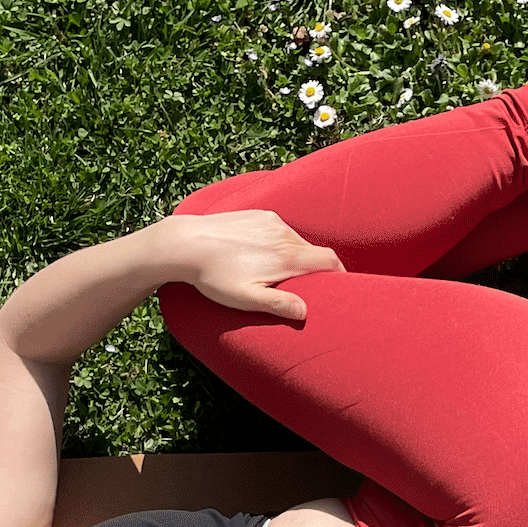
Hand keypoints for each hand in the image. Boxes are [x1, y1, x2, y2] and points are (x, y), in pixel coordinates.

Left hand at [159, 209, 344, 322]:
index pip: (329, 261)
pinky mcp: (257, 214)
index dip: (340, 274)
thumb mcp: (247, 298)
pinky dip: (280, 243)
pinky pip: (278, 230)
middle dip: (316, 269)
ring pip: (296, 240)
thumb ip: (279, 305)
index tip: (342, 286)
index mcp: (287, 256)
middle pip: (313, 251)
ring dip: (296, 257)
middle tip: (310, 287)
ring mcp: (270, 221)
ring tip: (281, 274)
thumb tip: (306, 312)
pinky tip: (263, 257)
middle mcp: (284, 234)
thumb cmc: (214, 276)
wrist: (185, 243)